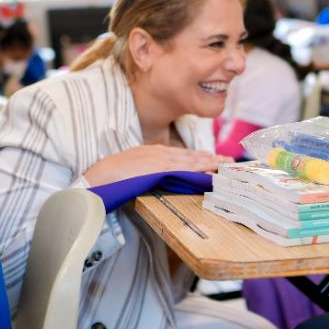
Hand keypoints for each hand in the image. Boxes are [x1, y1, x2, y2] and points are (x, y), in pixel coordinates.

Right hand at [84, 145, 231, 185]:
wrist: (99, 177)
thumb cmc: (111, 175)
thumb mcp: (132, 169)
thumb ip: (146, 171)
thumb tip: (156, 177)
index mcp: (152, 151)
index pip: (181, 154)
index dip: (198, 156)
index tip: (212, 158)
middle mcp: (159, 152)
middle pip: (190, 155)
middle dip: (210, 158)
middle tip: (228, 161)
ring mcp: (160, 160)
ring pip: (191, 160)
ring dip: (209, 163)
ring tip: (225, 165)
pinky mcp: (159, 168)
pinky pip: (184, 169)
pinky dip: (199, 169)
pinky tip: (210, 172)